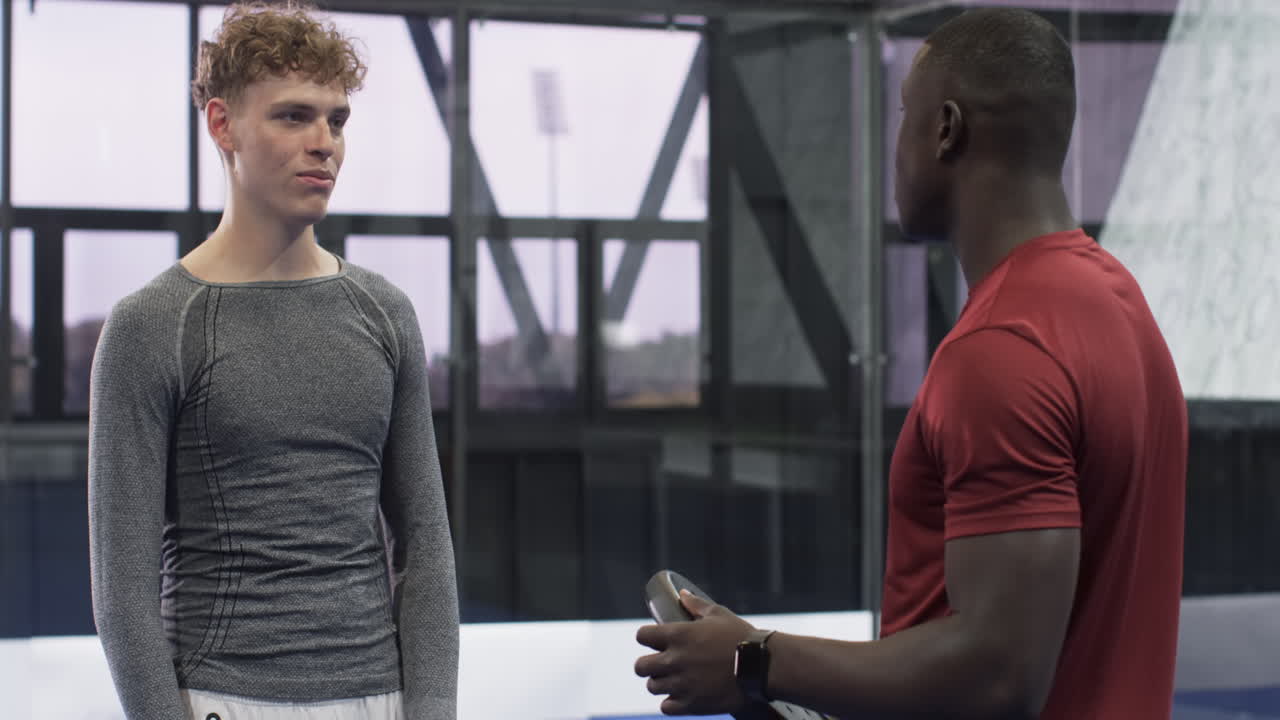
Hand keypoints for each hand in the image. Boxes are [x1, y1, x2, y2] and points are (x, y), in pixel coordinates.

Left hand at [635, 590, 757, 715]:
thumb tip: (682, 595)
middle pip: (640, 666)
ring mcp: (682, 683)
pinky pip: (666, 707)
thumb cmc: (741, 637)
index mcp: (678, 635)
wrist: (761, 666)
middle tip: (660, 663)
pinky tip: (681, 695)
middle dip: (648, 664)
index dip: (647, 637)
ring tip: (674, 680)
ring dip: (661, 683)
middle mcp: (675, 660)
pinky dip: (671, 702)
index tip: (653, 640)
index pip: (642, 636)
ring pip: (652, 687)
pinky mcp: (692, 704)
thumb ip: (696, 605)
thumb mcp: (719, 614)